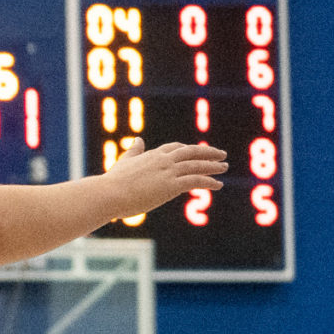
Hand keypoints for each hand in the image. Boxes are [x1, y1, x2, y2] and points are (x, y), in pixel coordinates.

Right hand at [99, 141, 227, 216]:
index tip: (197, 152)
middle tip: (221, 154)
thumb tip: (138, 140)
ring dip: (213, 166)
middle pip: (192, 152)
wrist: (109, 194)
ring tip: (224, 167)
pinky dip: (209, 181)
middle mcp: (164, 160)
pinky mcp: (172, 185)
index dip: (187, 149)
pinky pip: (196, 180)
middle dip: (208, 153)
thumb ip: (133, 151)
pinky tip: (218, 185)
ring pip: (197, 165)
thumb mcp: (124, 162)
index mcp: (152, 155)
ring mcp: (169, 171)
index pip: (175, 148)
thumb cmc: (112, 183)